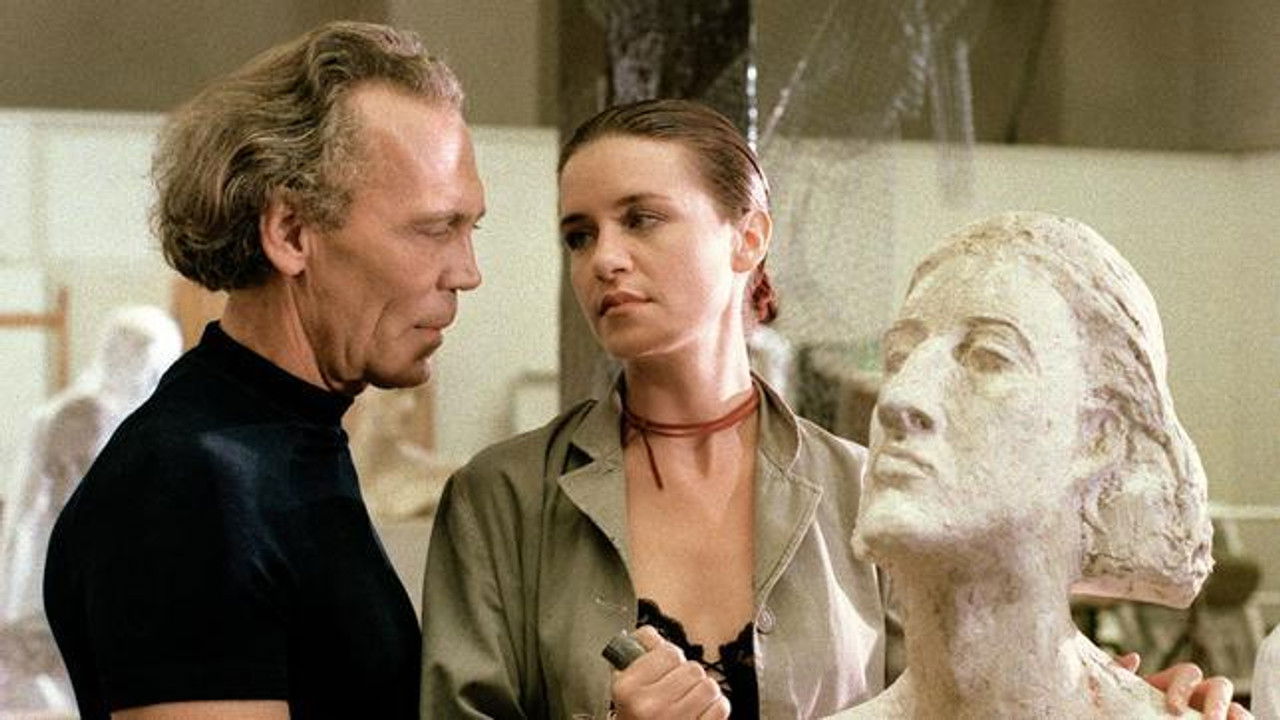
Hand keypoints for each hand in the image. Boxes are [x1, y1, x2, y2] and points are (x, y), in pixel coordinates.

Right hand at [610, 626, 730, 719]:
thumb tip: (651, 635)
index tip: (665, 668)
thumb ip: (637, 655)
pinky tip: (701, 712)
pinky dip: (716, 707)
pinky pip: (721, 707)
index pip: (667, 652)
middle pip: (691, 668)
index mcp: (628, 689)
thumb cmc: (635, 718)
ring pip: (709, 686)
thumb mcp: (624, 687)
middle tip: (677, 688)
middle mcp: (649, 706)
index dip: (669, 658)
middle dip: (688, 676)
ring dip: (704, 691)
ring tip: (691, 700)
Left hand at [1116, 653, 1251, 719]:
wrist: (1129, 718)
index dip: (1184, 687)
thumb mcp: (1121, 697)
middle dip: (1217, 702)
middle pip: (1220, 686)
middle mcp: (1199, 697)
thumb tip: (1132, 658)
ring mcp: (1212, 713)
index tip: (1173, 708)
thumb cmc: (1126, 711)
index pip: (1188, 673)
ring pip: (1237, 709)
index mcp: (1174, 685)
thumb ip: (1122, 678)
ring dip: (1238, 716)